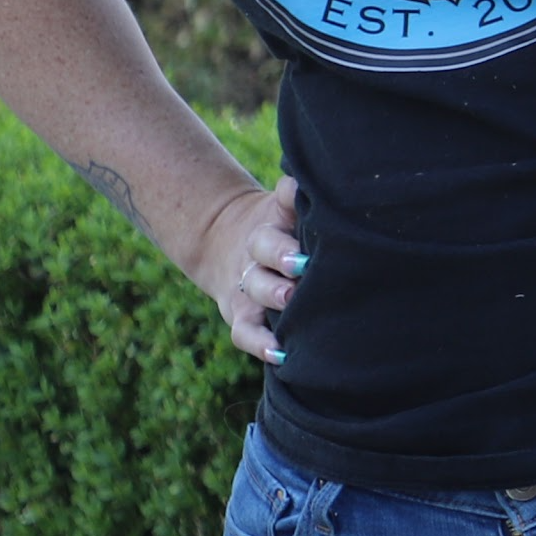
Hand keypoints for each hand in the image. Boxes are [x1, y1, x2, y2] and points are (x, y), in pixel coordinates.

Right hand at [194, 176, 303, 366]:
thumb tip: (310, 179)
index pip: (273, 229)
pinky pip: (246, 333)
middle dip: (282, 261)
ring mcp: (248, 289)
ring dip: (273, 298)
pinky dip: (260, 345)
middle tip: (302, 267)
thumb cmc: (277, 225)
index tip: (305, 246)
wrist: (226, 242)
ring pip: (256, 293)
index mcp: (269, 230)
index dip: (286, 237)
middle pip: (265, 259)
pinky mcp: (242, 316)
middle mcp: (257, 259)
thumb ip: (294, 194)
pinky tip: (280, 355)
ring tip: (290, 302)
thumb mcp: (281, 205)